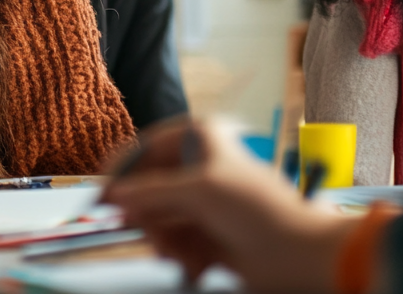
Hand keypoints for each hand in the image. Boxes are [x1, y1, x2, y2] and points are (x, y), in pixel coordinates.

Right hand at [102, 119, 356, 293]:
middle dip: (148, 214)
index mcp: (202, 138)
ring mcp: (205, 201)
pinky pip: (176, 240)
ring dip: (165, 238)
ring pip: (161, 217)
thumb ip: (149, 192)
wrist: (299, 255)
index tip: (103, 194)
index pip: (147, 147)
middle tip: (146, 231)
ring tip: (177, 253)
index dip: (123, 169)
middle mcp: (202, 165)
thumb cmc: (255, 209)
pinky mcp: (210, 232)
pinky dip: (181, 253)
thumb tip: (111, 195)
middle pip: (150, 187)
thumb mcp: (198, 191)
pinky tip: (195, 263)